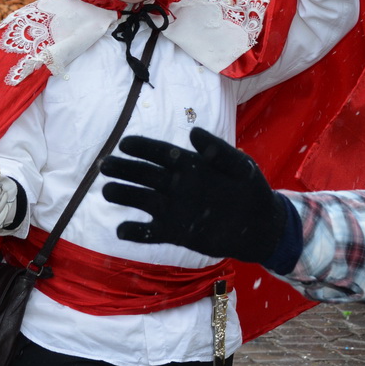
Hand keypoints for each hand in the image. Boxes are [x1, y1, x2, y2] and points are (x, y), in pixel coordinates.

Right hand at [104, 127, 286, 262]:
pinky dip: (137, 232)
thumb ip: (218, 151)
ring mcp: (174, 208)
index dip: (142, 148)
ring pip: (143, 200)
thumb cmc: (251, 190)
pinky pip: (151, 232)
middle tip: (105, 165)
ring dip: (124, 195)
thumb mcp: (240, 167)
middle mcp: (176, 185)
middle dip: (124, 169)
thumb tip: (192, 132)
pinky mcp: (176, 232)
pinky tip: (122, 231)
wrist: (260, 226)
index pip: (161, 153)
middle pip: (145, 174)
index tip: (124, 144)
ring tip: (107, 191)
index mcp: (189, 164)